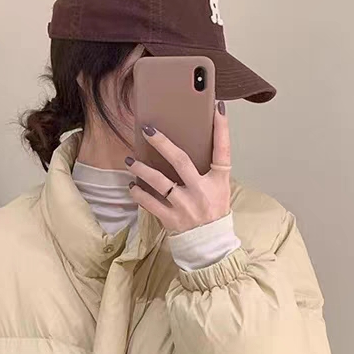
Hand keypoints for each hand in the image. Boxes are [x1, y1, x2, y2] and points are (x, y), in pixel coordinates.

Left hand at [125, 101, 231, 233]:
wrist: (210, 245)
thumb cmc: (213, 213)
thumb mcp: (219, 189)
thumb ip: (208, 170)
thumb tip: (187, 146)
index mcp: (218, 181)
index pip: (223, 151)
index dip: (221, 129)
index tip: (217, 108)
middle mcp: (201, 191)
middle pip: (181, 161)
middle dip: (163, 143)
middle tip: (148, 130)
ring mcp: (185, 205)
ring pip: (160, 182)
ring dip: (142, 169)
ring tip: (130, 160)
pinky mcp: (171, 219)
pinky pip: (150, 203)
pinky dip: (138, 194)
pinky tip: (132, 186)